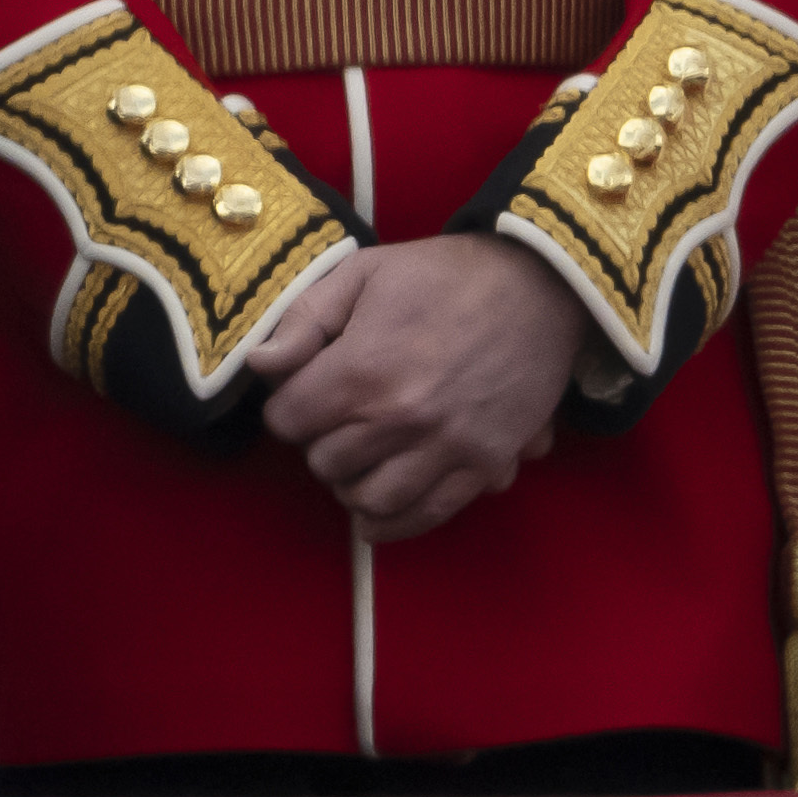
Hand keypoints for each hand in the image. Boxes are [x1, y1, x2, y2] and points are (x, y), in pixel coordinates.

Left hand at [245, 235, 611, 539]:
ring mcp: (448, 447)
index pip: (288, 422)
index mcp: (362, 371)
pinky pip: (430, 514)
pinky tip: (379, 515)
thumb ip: (303, 321)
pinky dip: (397, 522)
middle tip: (335, 424)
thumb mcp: (361, 273)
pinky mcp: (487, 464)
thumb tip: (259, 365)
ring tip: (359, 461)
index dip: (287, 408)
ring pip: (371, 500)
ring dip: (354, 484)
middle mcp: (402, 419)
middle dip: (320, 444)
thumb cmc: (441, 276)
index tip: (303, 395)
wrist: (538, 286)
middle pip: (325, 464)